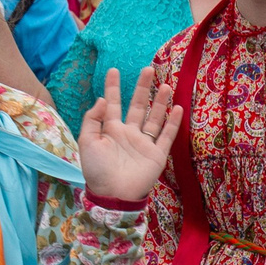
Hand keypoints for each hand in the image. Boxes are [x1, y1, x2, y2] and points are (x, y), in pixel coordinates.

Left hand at [77, 64, 181, 204]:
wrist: (113, 195)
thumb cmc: (97, 170)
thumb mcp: (87, 142)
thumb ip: (92, 120)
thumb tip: (102, 99)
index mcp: (110, 130)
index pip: (113, 104)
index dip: (113, 88)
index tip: (113, 70)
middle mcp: (128, 134)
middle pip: (137, 106)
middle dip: (142, 88)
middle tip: (148, 69)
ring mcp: (144, 143)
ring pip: (154, 118)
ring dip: (160, 102)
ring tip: (166, 85)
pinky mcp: (157, 154)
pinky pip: (167, 136)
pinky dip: (173, 123)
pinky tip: (178, 108)